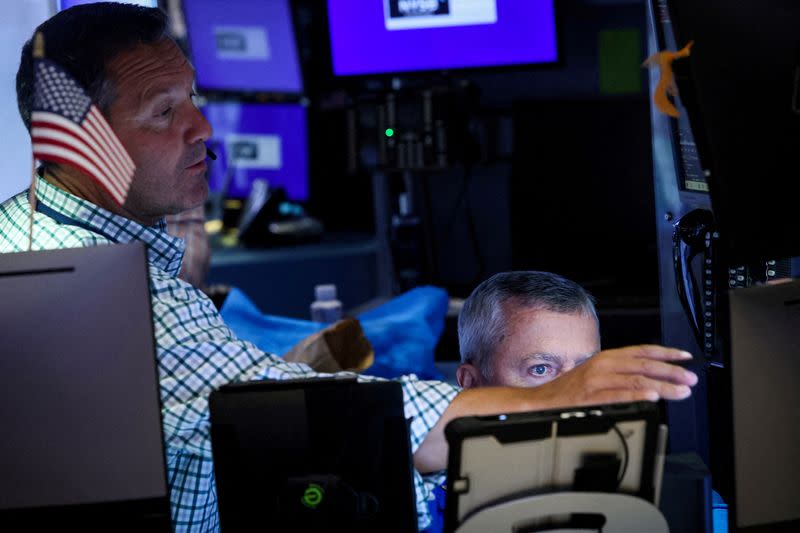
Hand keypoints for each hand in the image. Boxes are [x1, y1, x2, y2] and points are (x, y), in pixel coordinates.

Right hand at [533, 344, 696, 407]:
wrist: (541, 401)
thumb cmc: (569, 390)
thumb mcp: (595, 373)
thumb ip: (619, 372)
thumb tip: (650, 377)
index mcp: (606, 358)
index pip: (641, 351)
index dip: (665, 353)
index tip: (685, 357)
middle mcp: (602, 365)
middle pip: (643, 365)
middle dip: (671, 372)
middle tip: (690, 378)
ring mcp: (597, 381)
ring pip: (636, 381)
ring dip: (662, 386)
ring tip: (680, 391)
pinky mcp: (591, 398)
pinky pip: (618, 396)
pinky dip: (637, 396)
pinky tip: (652, 398)